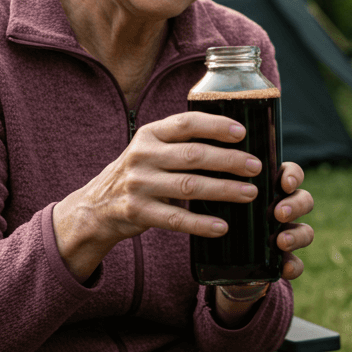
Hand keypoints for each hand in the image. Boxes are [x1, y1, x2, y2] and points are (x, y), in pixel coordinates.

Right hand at [52, 111, 267, 281]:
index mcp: (149, 135)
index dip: (215, 126)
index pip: (186, 124)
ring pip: (189, 186)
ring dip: (224, 190)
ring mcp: (139, 185)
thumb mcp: (151, 149)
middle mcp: (142, 156)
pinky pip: (175, 219)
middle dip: (229, 160)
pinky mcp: (138, 212)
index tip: (242, 132)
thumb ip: (180, 143)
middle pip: (193, 155)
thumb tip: (233, 141)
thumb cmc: (138, 173)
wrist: (97, 206)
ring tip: (250, 193)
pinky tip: (222, 226)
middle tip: (255, 166)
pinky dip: (201, 224)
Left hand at [212, 162, 311, 324]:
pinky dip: (293, 266)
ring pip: (306, 231)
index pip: (291, 174)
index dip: (293, 176)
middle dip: (296, 205)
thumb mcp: (214, 195)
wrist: (216, 260)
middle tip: (279, 213)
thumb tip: (196, 152)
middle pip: (303, 200)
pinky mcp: (280, 261)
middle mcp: (282, 209)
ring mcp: (284, 235)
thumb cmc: (217, 216)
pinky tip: (285, 269)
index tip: (284, 183)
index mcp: (270, 188)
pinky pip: (296, 264)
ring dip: (297, 235)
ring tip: (281, 241)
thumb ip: (213, 176)